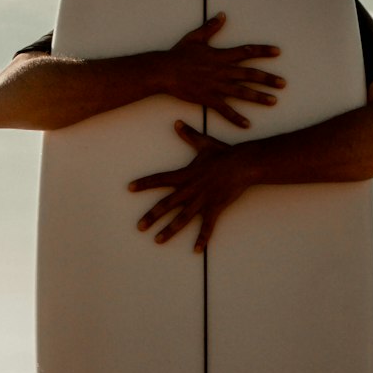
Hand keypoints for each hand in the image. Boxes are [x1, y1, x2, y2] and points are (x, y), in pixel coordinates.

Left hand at [129, 120, 254, 251]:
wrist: (243, 163)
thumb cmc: (224, 153)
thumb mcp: (204, 143)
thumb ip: (189, 135)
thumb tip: (177, 123)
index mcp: (185, 174)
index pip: (160, 179)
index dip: (144, 183)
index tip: (130, 188)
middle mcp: (190, 189)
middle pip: (166, 205)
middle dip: (151, 216)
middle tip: (139, 227)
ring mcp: (202, 199)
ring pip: (182, 218)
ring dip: (169, 230)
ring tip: (158, 240)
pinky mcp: (215, 207)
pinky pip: (207, 226)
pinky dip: (202, 238)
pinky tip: (196, 250)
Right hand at [156, 13, 283, 127]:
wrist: (164, 71)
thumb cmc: (178, 54)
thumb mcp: (195, 38)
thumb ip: (211, 27)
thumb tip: (222, 16)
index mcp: (220, 56)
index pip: (247, 52)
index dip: (263, 52)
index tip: (277, 52)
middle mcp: (222, 71)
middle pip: (250, 75)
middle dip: (268, 79)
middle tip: (283, 83)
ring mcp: (216, 86)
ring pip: (242, 93)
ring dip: (259, 97)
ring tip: (274, 101)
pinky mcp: (208, 98)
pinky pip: (225, 110)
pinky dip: (236, 118)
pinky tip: (247, 124)